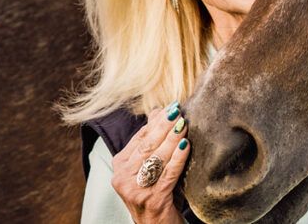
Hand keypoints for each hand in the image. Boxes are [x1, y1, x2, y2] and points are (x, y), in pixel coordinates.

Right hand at [111, 102, 189, 223]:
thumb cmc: (156, 191)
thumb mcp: (148, 166)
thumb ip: (151, 141)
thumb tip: (158, 111)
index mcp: (120, 166)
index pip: (139, 138)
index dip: (156, 122)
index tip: (171, 108)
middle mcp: (123, 178)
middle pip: (146, 146)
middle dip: (164, 127)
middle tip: (178, 111)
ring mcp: (136, 190)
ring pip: (156, 158)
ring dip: (172, 139)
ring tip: (184, 124)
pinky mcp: (152, 199)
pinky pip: (168, 174)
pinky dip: (179, 158)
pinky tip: (187, 146)